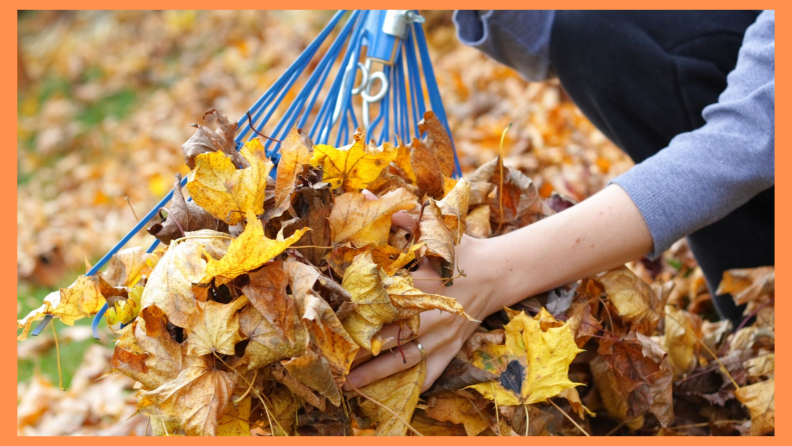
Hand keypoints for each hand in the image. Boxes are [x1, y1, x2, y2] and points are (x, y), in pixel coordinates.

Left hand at [344, 208, 497, 392]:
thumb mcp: (436, 230)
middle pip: (393, 337)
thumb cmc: (463, 249)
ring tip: (353, 383)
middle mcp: (433, 314)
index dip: (362, 312)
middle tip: (334, 358)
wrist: (499, 272)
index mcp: (425, 284)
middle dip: (363, 349)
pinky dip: (417, 384)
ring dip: (380, 373)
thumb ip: (403, 217)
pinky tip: (397, 395)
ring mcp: (445, 335)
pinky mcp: (453, 346)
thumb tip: (367, 197)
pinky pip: (434, 371)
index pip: (388, 302)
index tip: (337, 319)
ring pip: (408, 359)